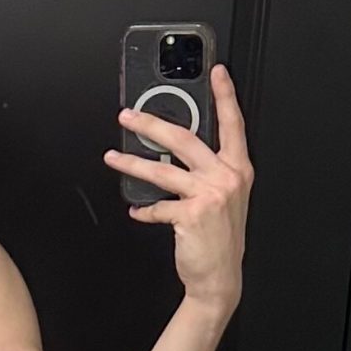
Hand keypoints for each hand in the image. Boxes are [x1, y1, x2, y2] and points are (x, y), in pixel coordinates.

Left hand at [104, 61, 253, 317]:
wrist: (220, 278)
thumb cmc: (220, 238)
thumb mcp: (224, 198)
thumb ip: (208, 171)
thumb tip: (174, 148)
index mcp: (237, 169)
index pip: (233, 125)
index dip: (225, 96)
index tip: (217, 72)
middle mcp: (226, 178)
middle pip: (184, 138)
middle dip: (151, 124)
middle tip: (128, 116)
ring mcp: (210, 195)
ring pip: (161, 170)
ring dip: (132, 164)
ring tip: (112, 159)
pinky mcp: (191, 214)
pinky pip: (157, 206)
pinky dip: (144, 209)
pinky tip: (136, 210)